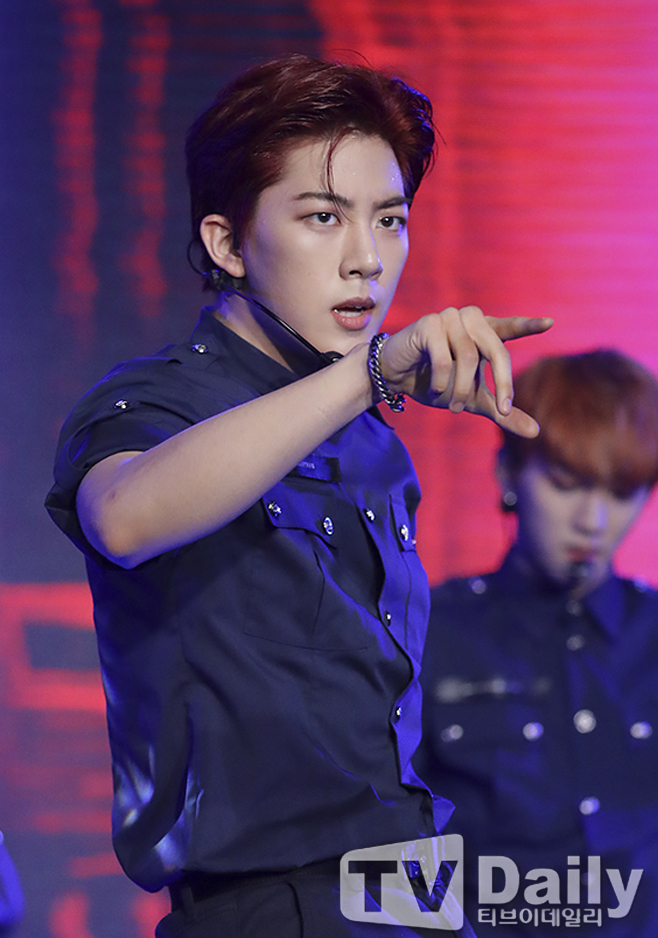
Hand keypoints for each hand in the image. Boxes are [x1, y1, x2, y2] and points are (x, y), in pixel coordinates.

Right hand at [379, 306, 552, 436]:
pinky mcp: (428, 323)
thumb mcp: (474, 401)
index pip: (509, 328)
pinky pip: (443, 357)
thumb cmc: (437, 383)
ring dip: (462, 390)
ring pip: (468, 357)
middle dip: (503, 382)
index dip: (529, 326)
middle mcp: (470, 320)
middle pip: (497, 350)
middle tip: (503, 409)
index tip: (551, 324)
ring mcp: (449, 318)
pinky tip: (435, 389)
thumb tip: (536, 432)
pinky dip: (441, 381)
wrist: (395, 378)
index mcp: (485, 332)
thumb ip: (502, 412)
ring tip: (453, 407)